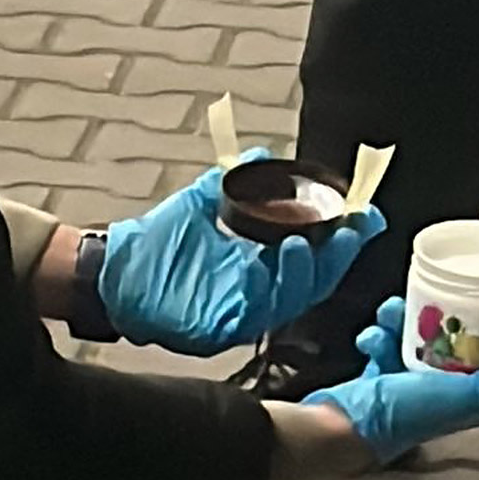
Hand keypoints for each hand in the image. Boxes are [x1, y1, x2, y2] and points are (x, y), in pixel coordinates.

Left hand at [97, 148, 385, 354]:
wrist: (114, 274)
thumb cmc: (155, 246)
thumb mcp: (197, 205)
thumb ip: (229, 182)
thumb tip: (259, 156)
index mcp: (259, 266)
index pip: (313, 254)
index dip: (342, 237)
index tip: (365, 212)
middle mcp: (259, 290)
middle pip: (315, 277)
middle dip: (340, 252)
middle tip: (356, 225)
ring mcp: (245, 310)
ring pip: (297, 294)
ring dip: (314, 267)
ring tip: (317, 237)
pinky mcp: (228, 324)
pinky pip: (266, 307)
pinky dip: (282, 283)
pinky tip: (289, 253)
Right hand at [301, 297, 478, 463]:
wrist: (339, 427)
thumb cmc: (399, 416)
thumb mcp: (461, 396)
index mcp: (463, 399)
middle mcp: (437, 393)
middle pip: (448, 343)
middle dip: (437, 318)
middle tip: (428, 297)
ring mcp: (405, 385)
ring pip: (412, 339)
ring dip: (400, 322)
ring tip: (388, 313)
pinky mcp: (375, 377)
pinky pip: (381, 345)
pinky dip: (375, 336)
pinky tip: (369, 336)